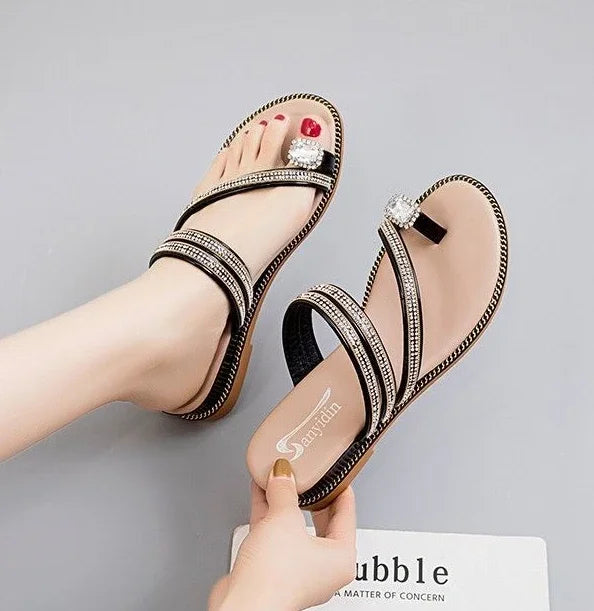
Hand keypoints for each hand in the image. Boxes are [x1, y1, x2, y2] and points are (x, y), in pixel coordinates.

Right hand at [209, 459, 356, 610]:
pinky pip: (275, 533)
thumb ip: (285, 490)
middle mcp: (323, 567)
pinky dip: (269, 512)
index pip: (346, 512)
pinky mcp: (274, 570)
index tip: (334, 471)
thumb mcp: (285, 518)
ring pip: (294, 526)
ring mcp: (298, 569)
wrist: (243, 603)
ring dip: (284, 500)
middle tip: (307, 473)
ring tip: (279, 477)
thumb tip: (284, 474)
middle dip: (309, 493)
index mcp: (341, 558)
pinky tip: (261, 492)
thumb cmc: (274, 578)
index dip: (339, 487)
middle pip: (320, 520)